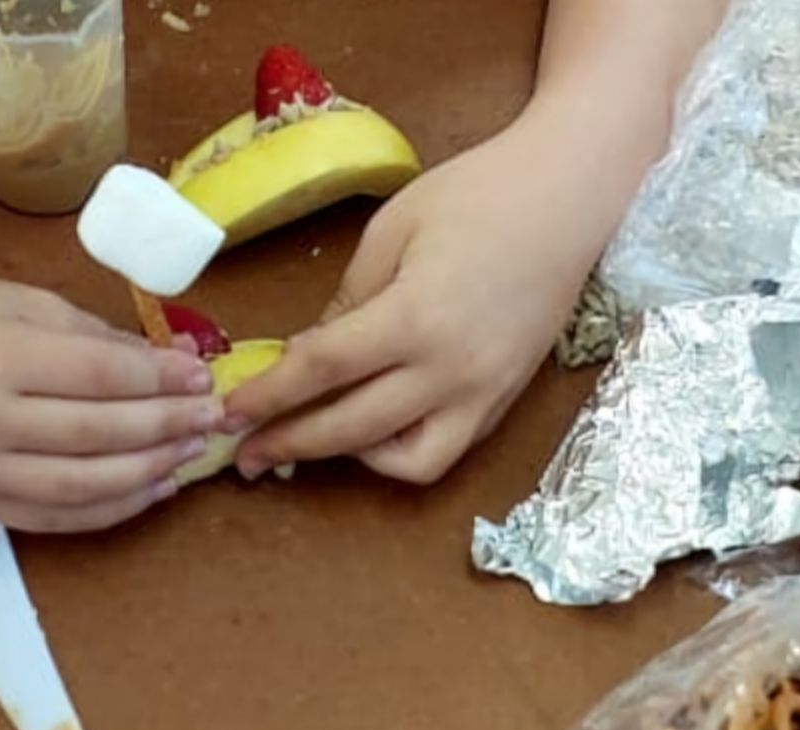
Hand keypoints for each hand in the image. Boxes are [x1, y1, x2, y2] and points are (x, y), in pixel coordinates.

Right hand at [0, 273, 220, 531]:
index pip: (97, 377)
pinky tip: (151, 488)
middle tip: (210, 417)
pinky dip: (111, 508)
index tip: (201, 377)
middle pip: (97, 434)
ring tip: (190, 453)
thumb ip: (98, 336)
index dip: (159, 380)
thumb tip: (175, 361)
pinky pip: (57, 518)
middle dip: (165, 427)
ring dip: (149, 473)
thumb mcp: (21, 303)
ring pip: (83, 486)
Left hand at [226, 111, 603, 484]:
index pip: (321, 371)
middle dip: (290, 445)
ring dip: (354, 461)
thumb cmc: (478, 195)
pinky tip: (375, 427)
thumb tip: (309, 357)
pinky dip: (402, 450)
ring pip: (408, 464)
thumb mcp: (392, 231)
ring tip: (320, 438)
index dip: (267, 397)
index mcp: (414, 318)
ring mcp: (484, 394)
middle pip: (351, 431)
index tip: (228, 414)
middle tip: (246, 455)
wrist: (571, 197)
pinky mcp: (505, 402)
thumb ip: (348, 301)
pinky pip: (446, 449)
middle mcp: (451, 371)